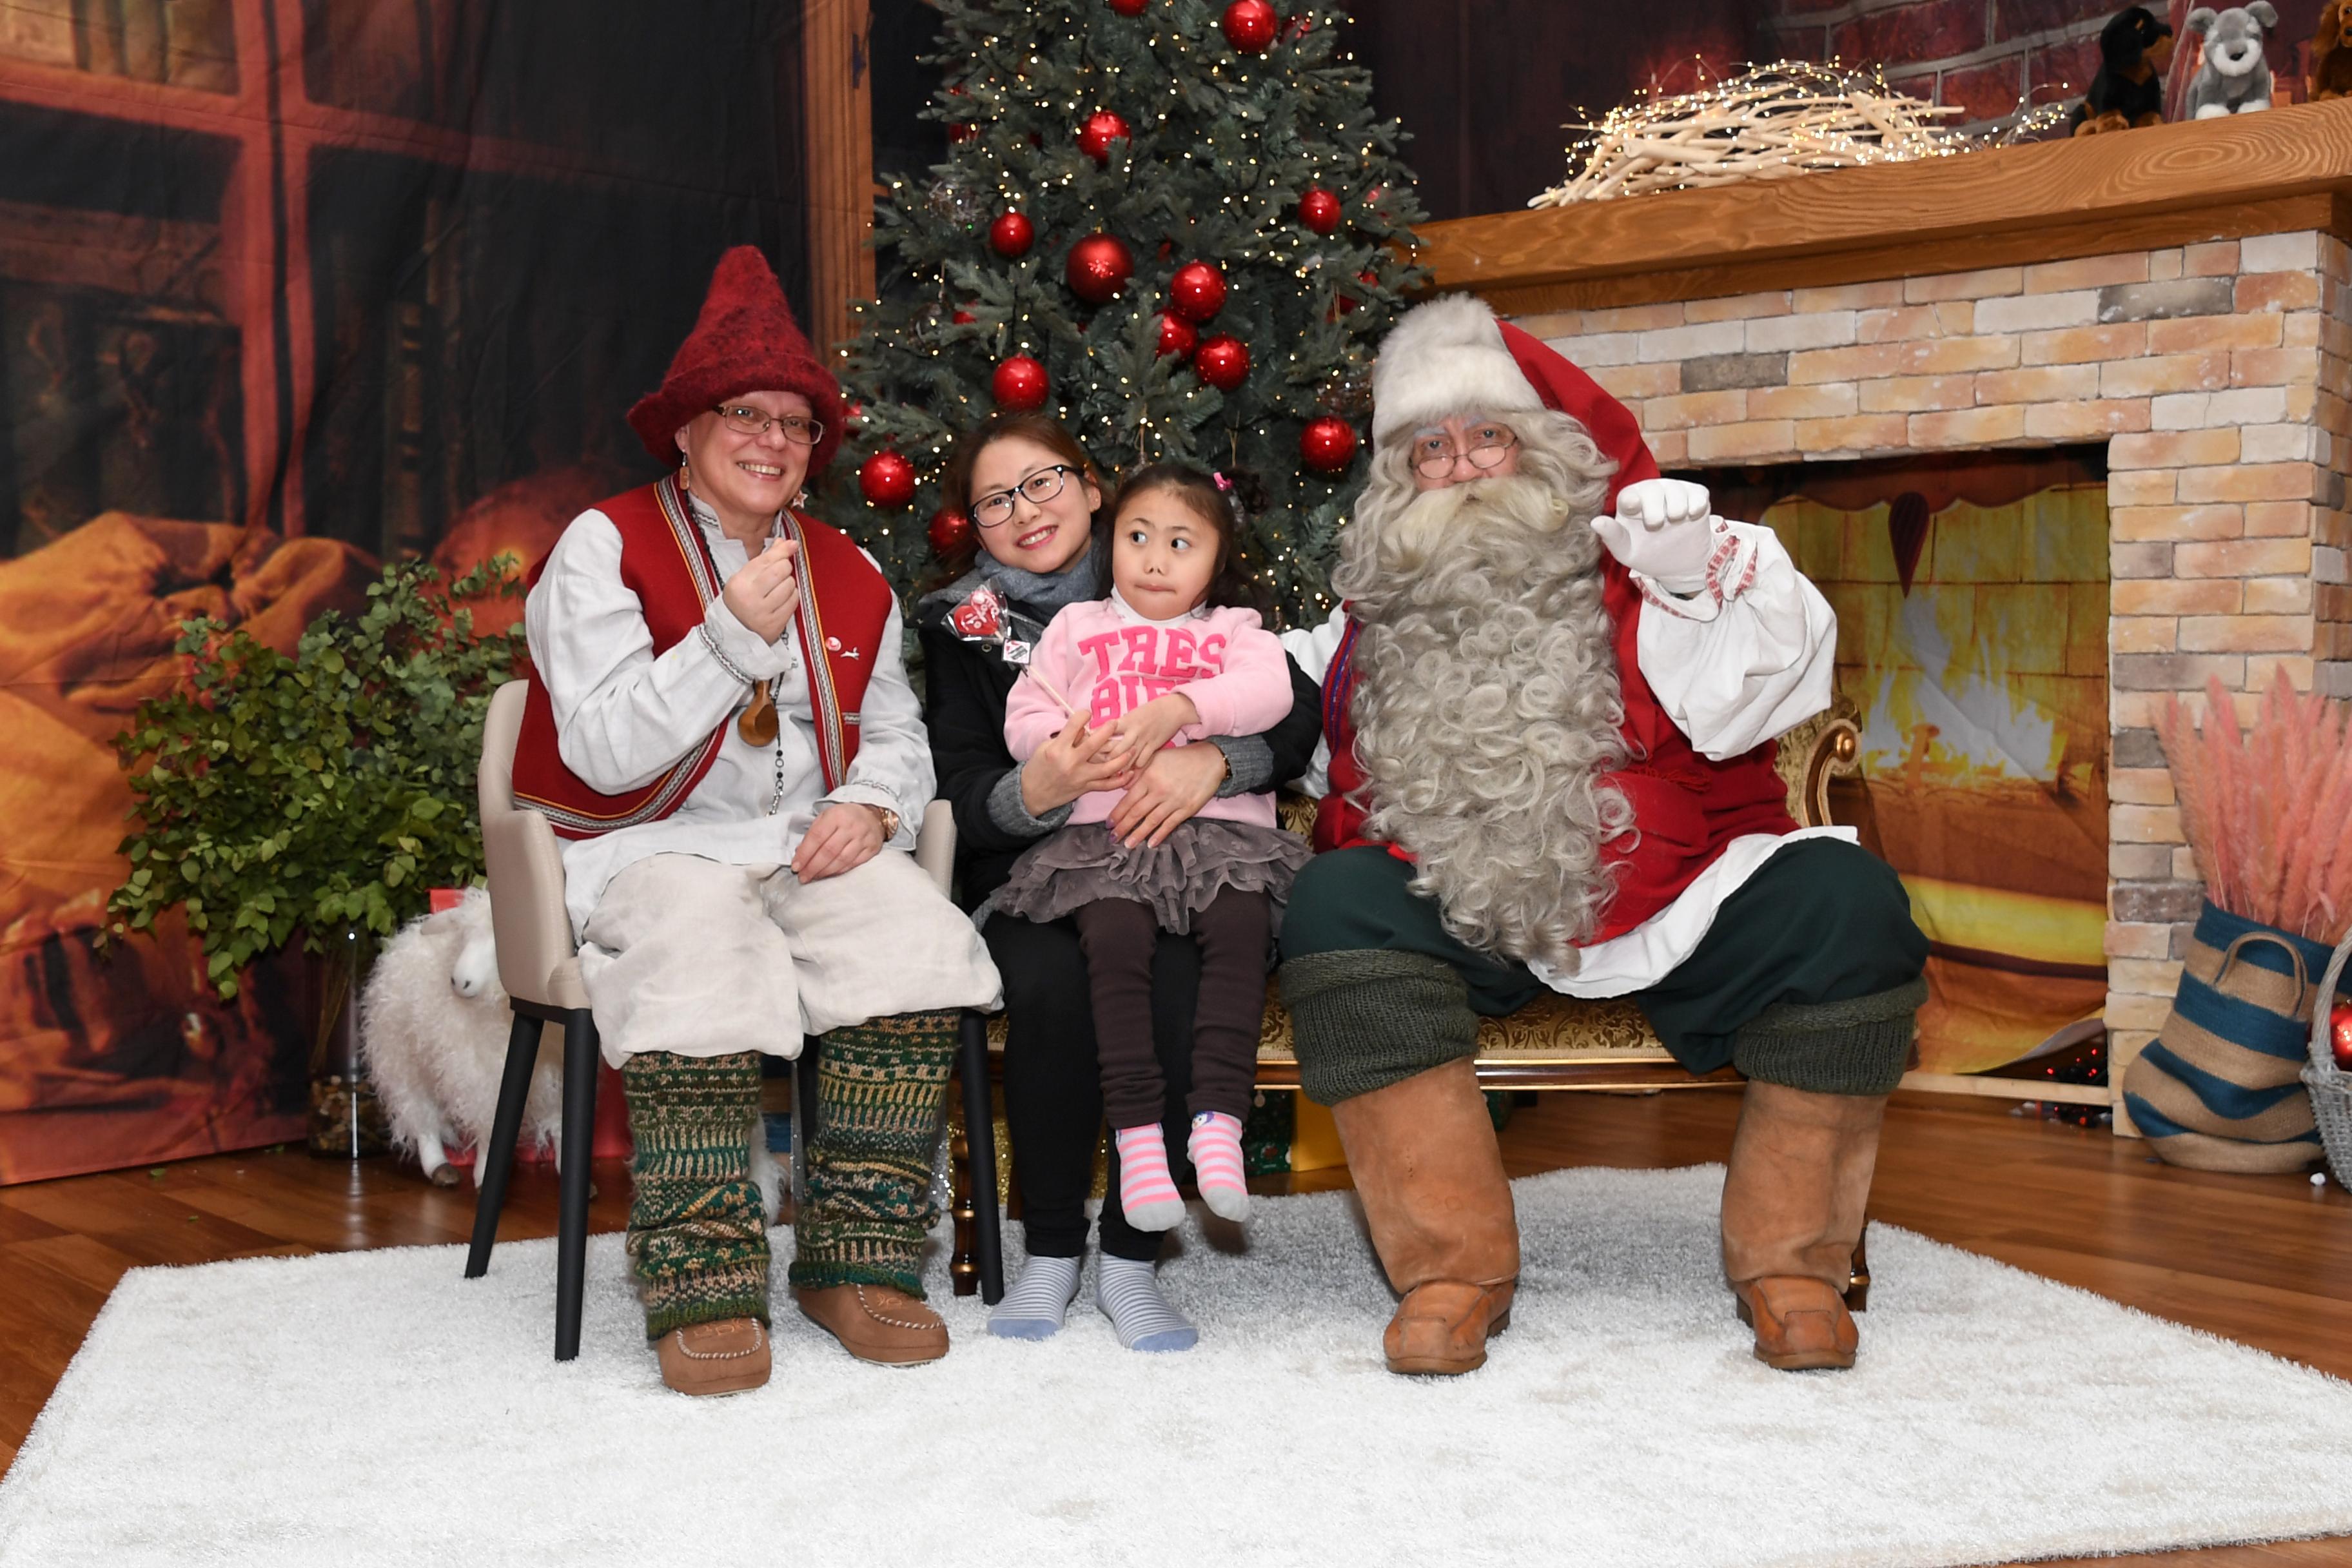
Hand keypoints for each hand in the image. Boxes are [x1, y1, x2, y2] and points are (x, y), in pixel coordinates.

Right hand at [721, 537, 799, 642]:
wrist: (733, 633)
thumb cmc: (741, 601)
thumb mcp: (745, 578)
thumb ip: (765, 559)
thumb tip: (785, 542)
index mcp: (739, 583)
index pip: (766, 560)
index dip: (782, 551)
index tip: (792, 545)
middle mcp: (750, 597)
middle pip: (781, 570)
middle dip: (785, 567)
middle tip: (780, 572)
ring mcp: (763, 612)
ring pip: (789, 585)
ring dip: (789, 583)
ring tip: (779, 588)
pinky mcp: (775, 624)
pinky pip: (793, 602)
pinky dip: (792, 596)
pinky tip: (783, 598)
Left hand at [792, 801, 882, 881]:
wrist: (872, 816)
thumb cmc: (845, 817)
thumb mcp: (826, 817)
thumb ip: (813, 834)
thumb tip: (800, 855)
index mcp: (836, 815)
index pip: (817, 837)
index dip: (805, 854)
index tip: (796, 866)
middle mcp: (851, 826)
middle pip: (829, 851)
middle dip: (813, 867)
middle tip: (803, 876)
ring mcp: (863, 838)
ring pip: (841, 860)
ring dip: (825, 872)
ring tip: (814, 877)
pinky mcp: (872, 849)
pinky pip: (853, 864)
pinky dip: (839, 871)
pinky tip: (829, 874)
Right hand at [1019, 716, 1130, 815]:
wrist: (1032, 794)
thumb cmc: (1038, 767)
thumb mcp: (1045, 748)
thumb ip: (1065, 738)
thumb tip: (1084, 728)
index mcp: (1058, 749)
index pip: (1073, 726)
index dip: (1083, 715)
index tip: (1087, 713)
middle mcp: (1070, 762)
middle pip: (1094, 744)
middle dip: (1107, 731)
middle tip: (1115, 723)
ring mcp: (1080, 777)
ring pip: (1107, 767)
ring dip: (1123, 758)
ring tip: (1133, 749)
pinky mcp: (1085, 788)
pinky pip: (1107, 785)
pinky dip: (1120, 780)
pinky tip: (1130, 773)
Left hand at [1101, 693, 1199, 773]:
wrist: (1172, 709)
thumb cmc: (1150, 710)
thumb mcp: (1132, 714)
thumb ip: (1120, 725)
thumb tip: (1103, 732)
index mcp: (1126, 721)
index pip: (1105, 732)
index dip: (1095, 742)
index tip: (1088, 750)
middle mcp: (1133, 731)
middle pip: (1115, 750)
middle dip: (1106, 761)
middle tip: (1098, 768)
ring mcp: (1144, 739)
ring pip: (1128, 758)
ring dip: (1120, 767)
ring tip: (1112, 774)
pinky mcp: (1154, 746)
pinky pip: (1142, 761)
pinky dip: (1135, 767)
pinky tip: (1130, 772)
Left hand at [1106, 742, 1225, 848]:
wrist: (1209, 760)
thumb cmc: (1181, 758)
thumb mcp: (1157, 758)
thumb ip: (1139, 771)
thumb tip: (1123, 786)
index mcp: (1149, 777)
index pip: (1129, 799)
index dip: (1117, 813)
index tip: (1109, 823)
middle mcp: (1159, 790)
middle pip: (1137, 812)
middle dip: (1123, 827)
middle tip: (1113, 838)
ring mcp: (1174, 801)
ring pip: (1151, 821)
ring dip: (1138, 835)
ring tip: (1128, 844)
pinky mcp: (1187, 808)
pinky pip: (1170, 824)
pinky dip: (1160, 835)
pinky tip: (1151, 843)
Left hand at [1591, 478, 1713, 587]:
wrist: (1678, 563)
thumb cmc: (1647, 552)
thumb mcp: (1627, 551)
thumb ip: (1612, 537)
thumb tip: (1595, 522)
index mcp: (1631, 502)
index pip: (1628, 494)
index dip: (1631, 499)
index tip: (1633, 508)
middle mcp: (1652, 491)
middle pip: (1652, 488)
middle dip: (1653, 507)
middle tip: (1655, 526)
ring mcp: (1675, 491)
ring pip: (1676, 489)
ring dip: (1675, 507)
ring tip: (1675, 521)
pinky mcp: (1696, 495)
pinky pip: (1698, 493)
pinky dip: (1696, 504)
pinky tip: (1692, 515)